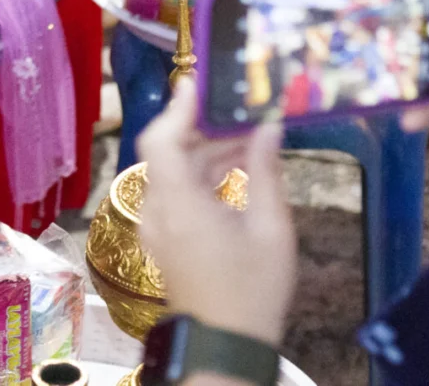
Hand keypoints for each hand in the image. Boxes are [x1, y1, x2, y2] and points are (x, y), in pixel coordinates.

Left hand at [136, 82, 297, 348]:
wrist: (226, 347)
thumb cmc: (253, 292)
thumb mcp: (272, 231)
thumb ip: (266, 174)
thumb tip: (267, 128)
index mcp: (179, 204)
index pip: (161, 139)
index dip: (177, 107)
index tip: (199, 81)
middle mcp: (158, 210)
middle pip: (166, 151)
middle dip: (200, 127)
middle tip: (237, 109)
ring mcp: (156, 227)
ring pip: (171, 172)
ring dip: (203, 152)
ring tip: (248, 140)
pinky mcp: (163, 239)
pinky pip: (174, 193)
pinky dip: (198, 176)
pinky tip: (234, 171)